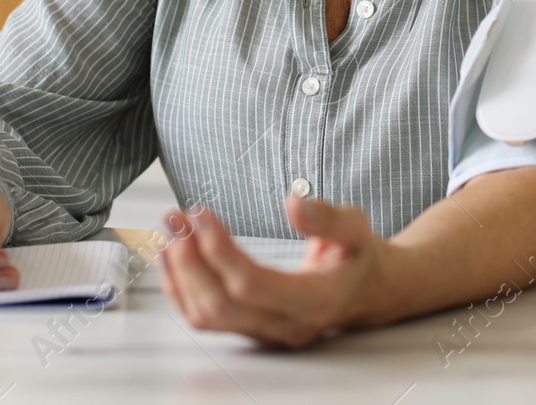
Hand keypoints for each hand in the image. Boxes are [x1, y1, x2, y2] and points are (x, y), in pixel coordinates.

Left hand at [160, 195, 394, 347]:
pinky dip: (180, 288)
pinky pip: (205, 318)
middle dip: (190, 259)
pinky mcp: (250, 330)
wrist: (365, 290)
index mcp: (315, 301)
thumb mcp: (356, 228)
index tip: (200, 213)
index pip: (252, 285)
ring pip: (207, 316)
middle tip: (175, 217)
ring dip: (180, 272)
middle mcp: (287, 326)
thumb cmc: (357, 256)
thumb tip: (293, 202)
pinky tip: (171, 256)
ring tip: (170, 230)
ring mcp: (266, 333)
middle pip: (221, 304)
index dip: (219, 250)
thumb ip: (327, 217)